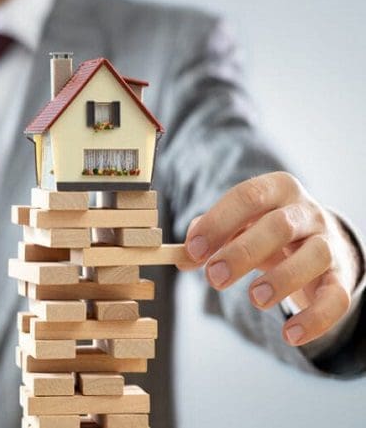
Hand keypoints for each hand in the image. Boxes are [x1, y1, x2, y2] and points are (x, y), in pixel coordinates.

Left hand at [180, 171, 359, 345]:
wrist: (321, 243)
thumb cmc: (265, 232)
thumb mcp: (237, 225)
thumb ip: (207, 235)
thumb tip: (182, 256)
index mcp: (277, 189)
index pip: (248, 196)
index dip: (218, 222)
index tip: (193, 250)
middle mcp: (308, 212)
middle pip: (279, 226)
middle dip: (242, 252)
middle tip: (214, 278)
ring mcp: (329, 244)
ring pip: (314, 256)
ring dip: (282, 279)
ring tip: (254, 299)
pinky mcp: (342, 278)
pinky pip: (336, 298)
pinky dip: (315, 319)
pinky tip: (289, 335)